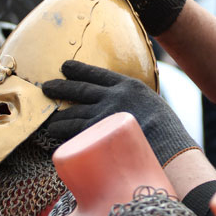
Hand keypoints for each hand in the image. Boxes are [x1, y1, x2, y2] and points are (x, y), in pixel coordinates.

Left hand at [42, 60, 197, 165]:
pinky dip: (64, 136)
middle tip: (46, 87)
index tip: (65, 67)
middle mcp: (113, 98)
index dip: (79, 70)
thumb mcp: (154, 107)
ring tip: (51, 123)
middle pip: (80, 90)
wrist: (170, 148)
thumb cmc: (167, 133)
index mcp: (129, 87)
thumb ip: (136, 105)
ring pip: (73, 115)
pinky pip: (74, 135)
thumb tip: (125, 112)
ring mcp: (103, 117)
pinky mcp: (97, 136)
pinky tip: (57, 138)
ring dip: (59, 119)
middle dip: (60, 88)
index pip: (98, 74)